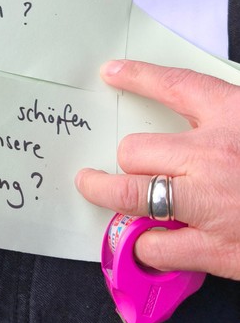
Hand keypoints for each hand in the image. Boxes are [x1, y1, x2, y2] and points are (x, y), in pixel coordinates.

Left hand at [76, 60, 239, 279]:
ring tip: (97, 189)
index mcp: (236, 116)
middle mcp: (214, 156)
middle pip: (136, 148)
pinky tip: (148, 241)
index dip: (139, 77)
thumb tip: (203, 128)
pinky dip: (147, 245)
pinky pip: (155, 245)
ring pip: (129, 194)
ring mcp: (209, 204)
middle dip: (126, 157)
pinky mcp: (215, 249)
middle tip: (119, 162)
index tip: (113, 72)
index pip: (176, 85)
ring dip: (108, 193)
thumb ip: (230, 120)